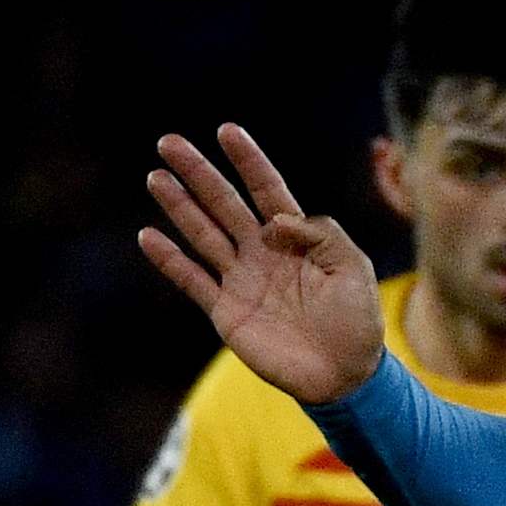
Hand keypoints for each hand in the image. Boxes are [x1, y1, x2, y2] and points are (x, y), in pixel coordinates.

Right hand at [136, 127, 385, 404]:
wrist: (344, 375)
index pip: (268, 190)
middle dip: (199, 173)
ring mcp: (241, 280)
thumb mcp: (354, 270)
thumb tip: (278, 219)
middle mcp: (263, 253)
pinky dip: (170, 260)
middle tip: (170, 142)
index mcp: (296, 240)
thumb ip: (323, 236)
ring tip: (156, 176)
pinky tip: (148, 236)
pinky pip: (191, 280)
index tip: (228, 131)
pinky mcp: (225, 310)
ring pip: (203, 233)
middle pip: (225, 204)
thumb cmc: (357, 322)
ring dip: (179, 206)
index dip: (248, 162)